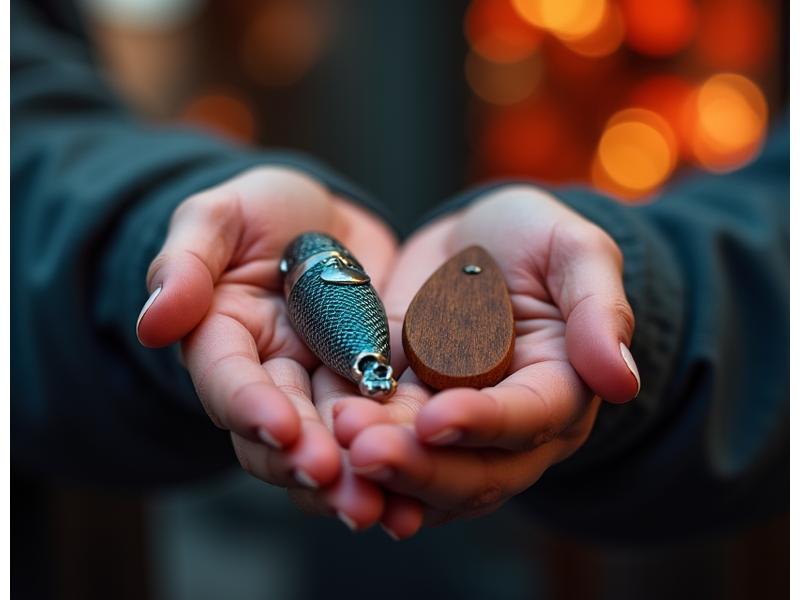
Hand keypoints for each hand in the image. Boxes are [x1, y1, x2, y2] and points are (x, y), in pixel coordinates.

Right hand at [136, 167, 395, 522]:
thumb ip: (186, 262)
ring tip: (396, 511)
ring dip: (361, 482)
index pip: (230, 383)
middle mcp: (271, 378)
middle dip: (314, 466)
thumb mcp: (220, 216)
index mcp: (224, 341)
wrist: (325, 217)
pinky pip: (386, 427)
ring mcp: (323, 388)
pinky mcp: (372, 388)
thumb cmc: (263, 210)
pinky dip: (405, 456)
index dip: (251, 408)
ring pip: (336, 445)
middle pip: (286, 435)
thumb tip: (153, 322)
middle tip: (350, 498)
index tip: (281, 428)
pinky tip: (431, 490)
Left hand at [327, 185, 639, 537]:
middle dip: (418, 463)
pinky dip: (355, 459)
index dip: (484, 423)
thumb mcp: (574, 252)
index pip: (527, 420)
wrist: (477, 240)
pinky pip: (385, 447)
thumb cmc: (535, 239)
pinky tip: (320, 452)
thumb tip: (621, 382)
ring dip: (380, 467)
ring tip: (335, 443)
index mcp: (559, 390)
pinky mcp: (406, 412)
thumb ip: (599, 310)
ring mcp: (454, 426)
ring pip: (424, 471)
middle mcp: (509, 427)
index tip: (435, 418)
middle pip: (472, 469)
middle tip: (364, 449)